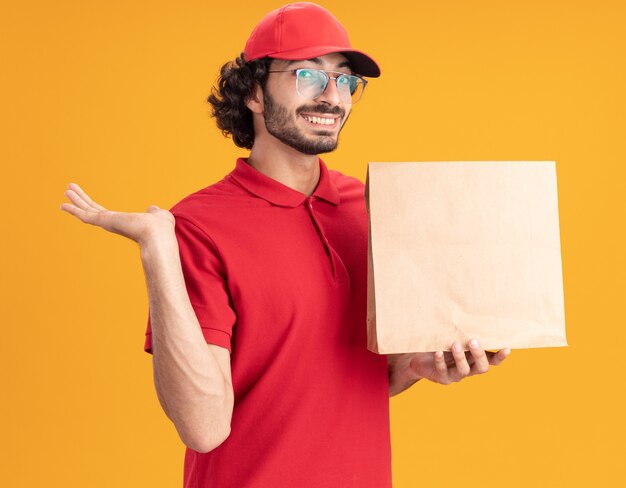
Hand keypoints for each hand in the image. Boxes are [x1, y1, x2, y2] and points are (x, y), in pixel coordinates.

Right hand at [60, 182, 174, 246]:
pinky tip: (63, 204)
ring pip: (87, 210)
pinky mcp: (105, 222)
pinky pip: (85, 215)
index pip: (104, 213)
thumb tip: (152, 209)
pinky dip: (74, 209)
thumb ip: (153, 211)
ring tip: (66, 189)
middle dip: (81, 200)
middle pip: (92, 210)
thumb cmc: (162, 228)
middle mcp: (114, 224)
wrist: (158, 235)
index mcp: (124, 223)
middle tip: (69, 189)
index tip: (85, 199)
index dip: (93, 206)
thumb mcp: (159, 215)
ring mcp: (108, 224)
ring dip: (76, 200)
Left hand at [409, 339, 509, 385]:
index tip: (506, 348)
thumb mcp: (453, 337)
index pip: (492, 361)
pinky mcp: (441, 377)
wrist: (420, 358)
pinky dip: (440, 361)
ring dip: (460, 357)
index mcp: (474, 360)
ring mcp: (455, 375)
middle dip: (478, 355)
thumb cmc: (441, 344)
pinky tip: (438, 352)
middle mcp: (468, 369)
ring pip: (463, 370)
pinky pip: (442, 370)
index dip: (500, 357)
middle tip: (473, 341)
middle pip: (481, 368)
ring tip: (455, 344)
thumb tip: (469, 309)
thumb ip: (462, 331)